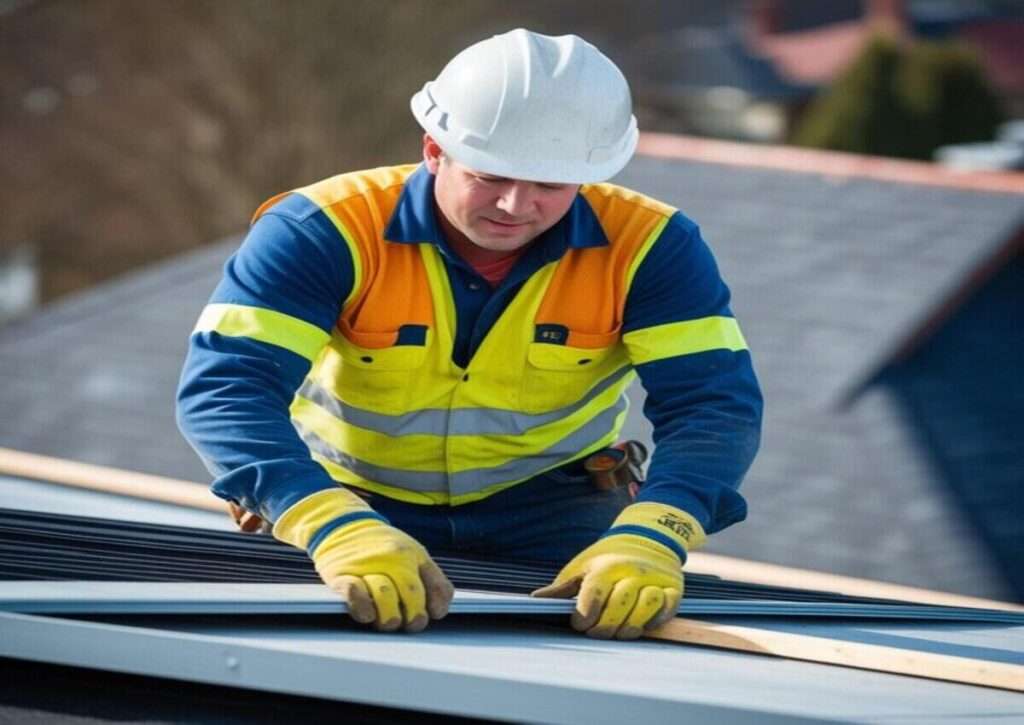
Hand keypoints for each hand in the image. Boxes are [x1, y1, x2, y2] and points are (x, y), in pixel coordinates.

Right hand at [312, 518, 452, 631]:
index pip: (437, 588)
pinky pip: (355, 593)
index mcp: (414, 556)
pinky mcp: (341, 575)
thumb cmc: (381, 547)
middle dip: (414, 617)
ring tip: (387, 620)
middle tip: (407, 623)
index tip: (431, 613)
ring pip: (386, 596)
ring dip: (389, 617)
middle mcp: (393, 559)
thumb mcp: (413, 553)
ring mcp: (368, 566)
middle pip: (413, 595)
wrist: (344, 525)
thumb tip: (437, 611)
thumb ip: (430, 578)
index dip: (437, 607)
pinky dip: (363, 608)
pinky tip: (368, 614)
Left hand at [531, 502, 704, 639]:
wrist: (646, 537)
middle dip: (605, 627)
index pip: (595, 594)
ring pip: (647, 606)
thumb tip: (536, 599)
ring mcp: (655, 579)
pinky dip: (656, 620)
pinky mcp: (673, 588)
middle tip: (596, 634)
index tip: (578, 624)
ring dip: (631, 626)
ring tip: (619, 632)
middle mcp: (632, 571)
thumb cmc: (607, 557)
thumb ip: (562, 587)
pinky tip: (643, 624)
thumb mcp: (582, 566)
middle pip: (620, 605)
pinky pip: (668, 607)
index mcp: (606, 565)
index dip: (585, 616)